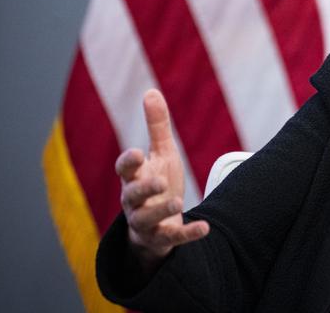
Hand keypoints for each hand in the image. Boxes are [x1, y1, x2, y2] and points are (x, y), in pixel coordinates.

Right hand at [115, 89, 209, 267]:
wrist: (158, 224)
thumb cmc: (158, 182)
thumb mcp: (161, 154)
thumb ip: (157, 126)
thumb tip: (151, 91)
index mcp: (134, 178)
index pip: (124, 169)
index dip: (128, 162)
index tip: (137, 153)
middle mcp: (134, 201)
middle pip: (132, 195)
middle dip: (144, 188)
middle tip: (159, 181)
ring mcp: (146, 222)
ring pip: (146, 220)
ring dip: (161, 210)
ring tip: (178, 201)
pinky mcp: (161, 238)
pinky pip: (172, 238)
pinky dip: (187, 234)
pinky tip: (205, 228)